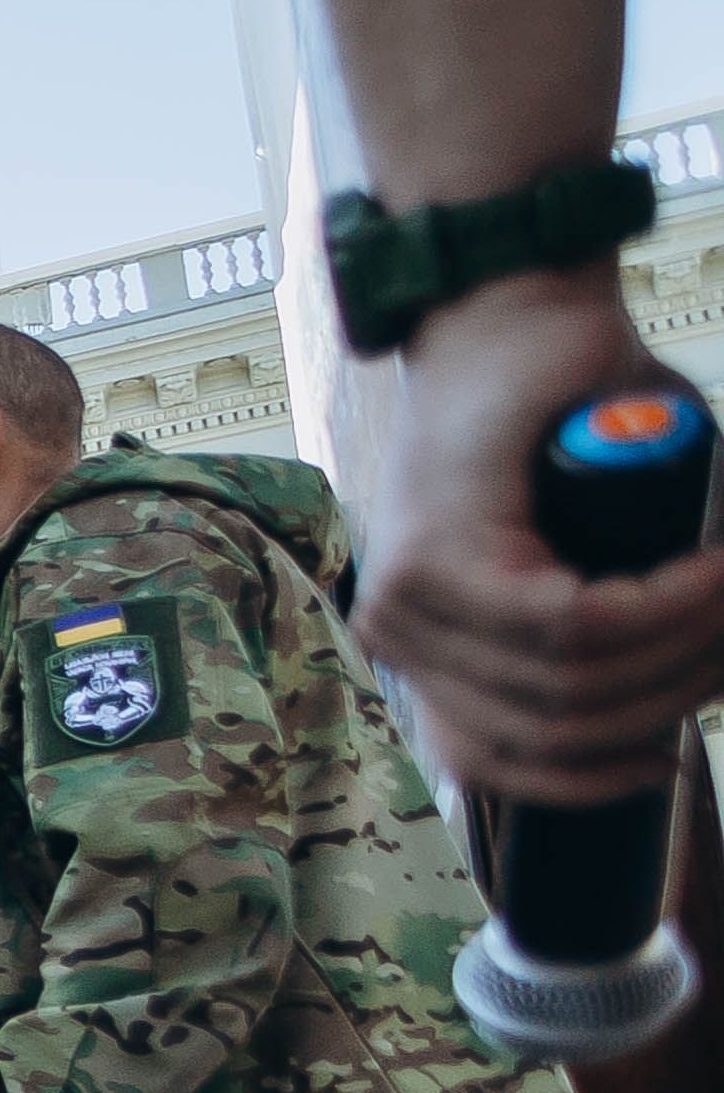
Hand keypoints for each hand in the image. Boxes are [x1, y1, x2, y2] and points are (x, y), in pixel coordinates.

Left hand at [349, 273, 723, 801]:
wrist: (509, 317)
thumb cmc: (560, 427)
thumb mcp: (589, 547)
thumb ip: (611, 630)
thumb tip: (664, 720)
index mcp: (426, 648)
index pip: (502, 761)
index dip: (599, 774)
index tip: (671, 753)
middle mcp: (399, 633)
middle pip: (557, 727)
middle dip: (672, 698)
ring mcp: (407, 600)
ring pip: (575, 681)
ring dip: (686, 648)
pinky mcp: (440, 558)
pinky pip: (575, 624)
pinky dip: (666, 608)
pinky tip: (711, 576)